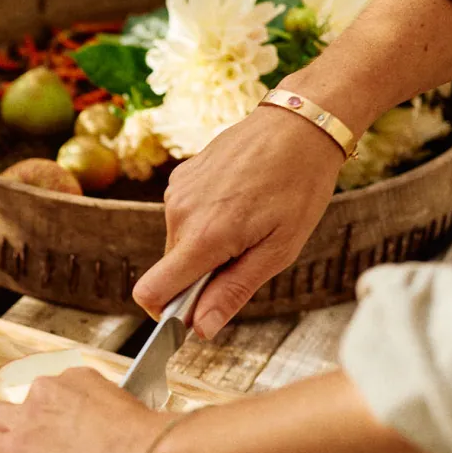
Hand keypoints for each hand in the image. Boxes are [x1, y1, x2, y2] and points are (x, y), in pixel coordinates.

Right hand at [133, 104, 343, 337]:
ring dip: (205, 245)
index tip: (195, 312)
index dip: (167, 313)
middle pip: (170, 270)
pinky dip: (205, 220)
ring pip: (178, 243)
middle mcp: (180, 214)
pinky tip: (238, 200)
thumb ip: (234, 291)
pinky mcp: (180, 177)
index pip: (151, 292)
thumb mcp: (279, 250)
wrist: (300, 124)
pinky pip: (183, 216)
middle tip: (247, 254)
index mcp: (204, 237)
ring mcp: (177, 192)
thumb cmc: (299, 185)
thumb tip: (201, 328)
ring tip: (247, 221)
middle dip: (200, 276)